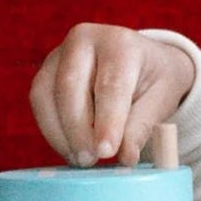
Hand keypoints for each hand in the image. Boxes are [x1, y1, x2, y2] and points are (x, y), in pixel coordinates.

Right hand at [29, 24, 194, 165]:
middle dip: (77, 129)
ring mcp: (59, 53)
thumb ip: (141, 127)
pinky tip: (70, 149)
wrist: (140, 62)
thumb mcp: (161, 100)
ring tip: (82, 160)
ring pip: (46, 93)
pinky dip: (52, 131)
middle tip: (90, 161)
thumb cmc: (152, 80)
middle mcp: (84, 40)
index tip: (106, 152)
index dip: (107, 122)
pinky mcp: (46, 71)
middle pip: (70, 85)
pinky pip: (39, 103)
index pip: (110, 85)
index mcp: (120, 43)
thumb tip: (125, 157)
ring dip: (60, 133)